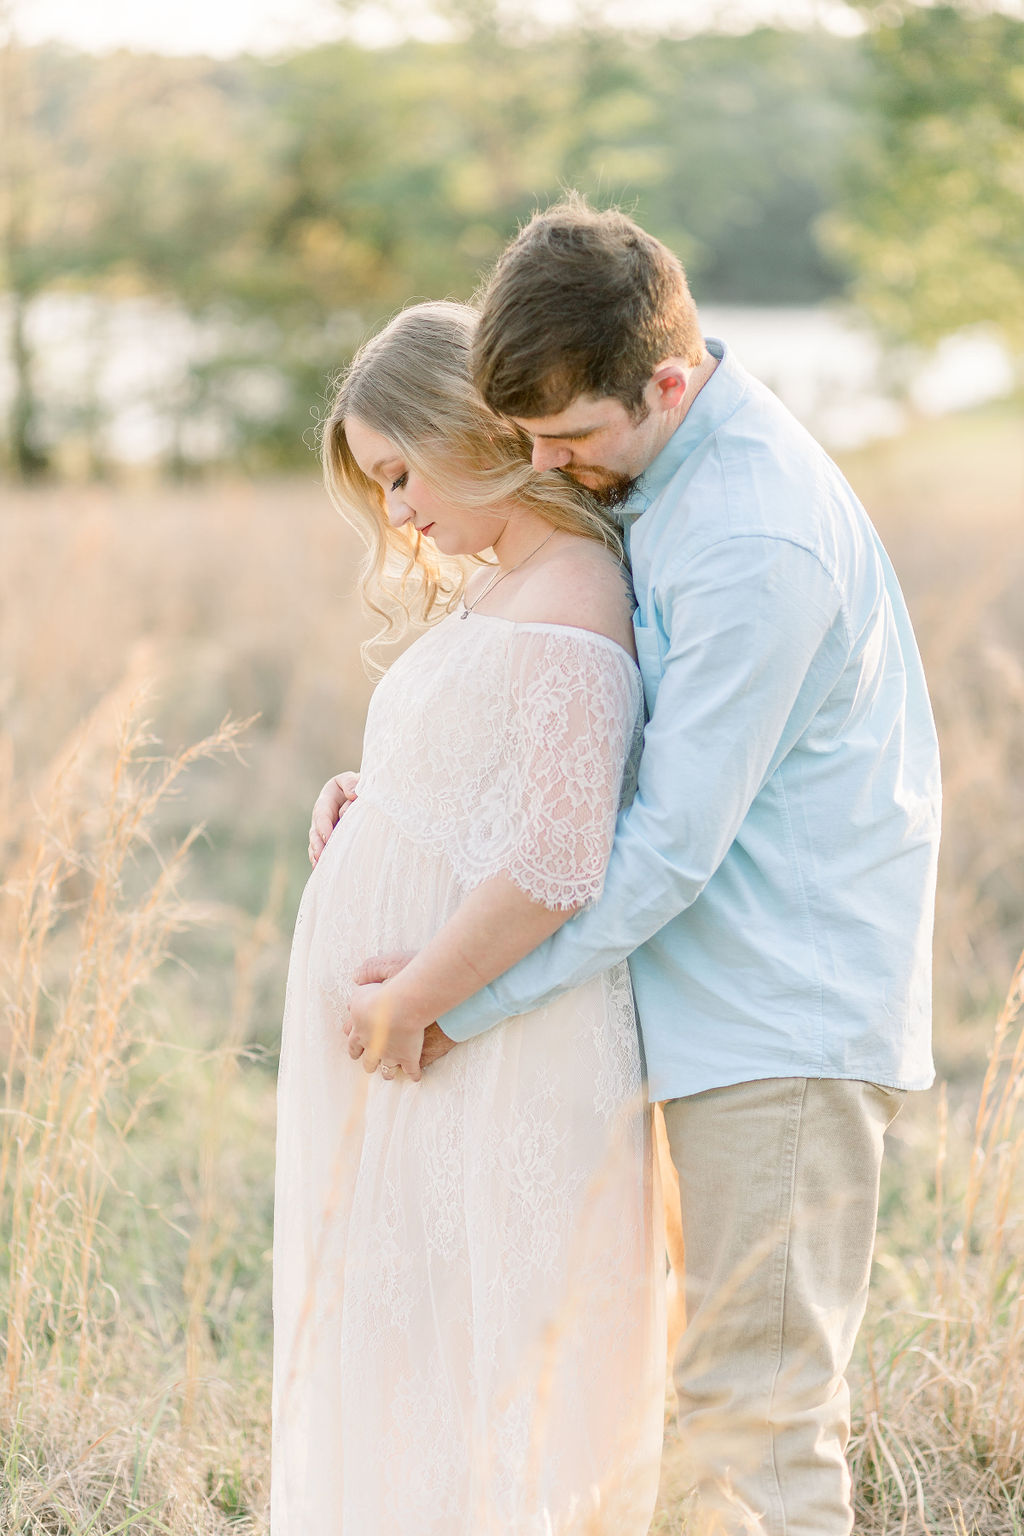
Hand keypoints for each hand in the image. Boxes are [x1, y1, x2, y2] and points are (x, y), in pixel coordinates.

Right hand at [309, 771, 358, 864]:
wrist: (368, 794)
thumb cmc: (362, 785)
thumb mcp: (355, 779)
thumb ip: (352, 783)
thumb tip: (353, 795)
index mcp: (327, 798)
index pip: (322, 813)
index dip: (323, 825)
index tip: (327, 836)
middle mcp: (323, 815)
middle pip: (316, 830)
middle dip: (317, 843)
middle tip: (320, 855)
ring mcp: (326, 828)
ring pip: (317, 842)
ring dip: (317, 854)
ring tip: (319, 865)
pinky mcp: (331, 839)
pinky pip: (323, 850)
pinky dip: (322, 859)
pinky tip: (322, 870)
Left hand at [349, 955, 456, 1073]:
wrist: (402, 1005)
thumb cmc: (384, 992)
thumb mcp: (365, 984)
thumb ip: (360, 982)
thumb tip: (355, 978)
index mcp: (359, 1030)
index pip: (352, 1042)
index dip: (354, 1046)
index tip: (355, 1048)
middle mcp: (372, 1046)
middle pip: (367, 1060)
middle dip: (369, 1062)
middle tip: (369, 1064)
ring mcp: (390, 1054)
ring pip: (387, 1069)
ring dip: (388, 1071)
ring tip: (389, 1073)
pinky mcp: (408, 1057)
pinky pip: (411, 1071)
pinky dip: (414, 1074)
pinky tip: (416, 1077)